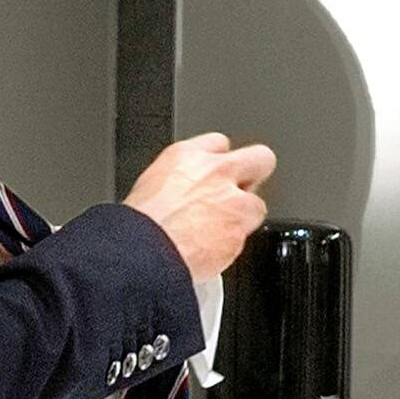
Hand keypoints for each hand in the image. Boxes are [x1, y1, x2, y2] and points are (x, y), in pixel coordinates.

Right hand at [125, 131, 275, 283]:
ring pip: (255, 205)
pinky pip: (244, 238)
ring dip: (242, 217)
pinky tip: (208, 249)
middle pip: (260, 158)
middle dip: (254, 173)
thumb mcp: (150, 184)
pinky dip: (230, 245)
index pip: (219, 143)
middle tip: (241, 190)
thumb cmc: (139, 224)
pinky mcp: (239, 233)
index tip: (217, 173)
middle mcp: (216, 173)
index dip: (220, 160)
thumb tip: (187, 187)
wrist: (142, 254)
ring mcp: (233, 203)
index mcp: (188, 156)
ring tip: (216, 232)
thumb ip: (181, 178)